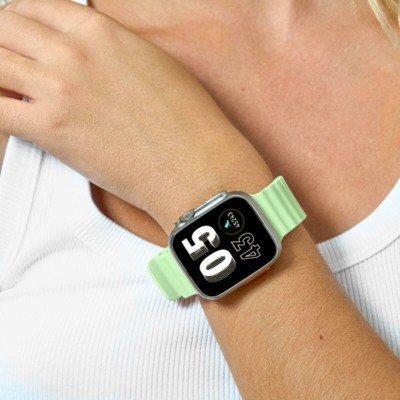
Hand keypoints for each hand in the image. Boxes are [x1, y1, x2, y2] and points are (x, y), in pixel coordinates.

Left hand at [0, 0, 270, 230]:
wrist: (194, 164)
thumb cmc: (187, 122)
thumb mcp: (153, 65)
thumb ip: (111, 52)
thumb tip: (91, 56)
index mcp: (102, 31)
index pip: (33, 5)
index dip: (19, 20)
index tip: (19, 37)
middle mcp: (74, 54)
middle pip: (3, 28)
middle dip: (1, 44)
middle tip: (9, 62)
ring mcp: (60, 90)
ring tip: (9, 91)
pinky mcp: (52, 131)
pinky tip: (7, 116)